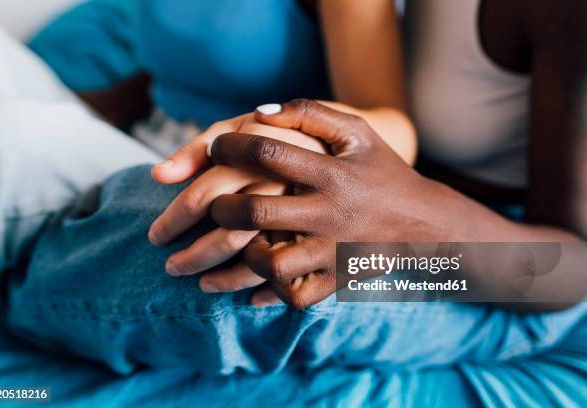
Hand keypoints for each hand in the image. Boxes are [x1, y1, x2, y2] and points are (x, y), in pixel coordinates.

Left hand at [206, 99, 446, 307]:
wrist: (423, 222)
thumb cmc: (380, 170)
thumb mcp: (356, 132)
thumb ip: (310, 113)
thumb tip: (258, 113)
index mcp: (331, 173)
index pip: (267, 154)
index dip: (230, 147)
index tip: (216, 148)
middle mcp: (330, 214)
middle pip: (256, 213)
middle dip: (220, 207)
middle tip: (212, 203)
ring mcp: (333, 253)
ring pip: (271, 264)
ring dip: (245, 253)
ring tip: (240, 241)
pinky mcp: (337, 281)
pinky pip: (294, 296)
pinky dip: (271, 290)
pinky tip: (262, 274)